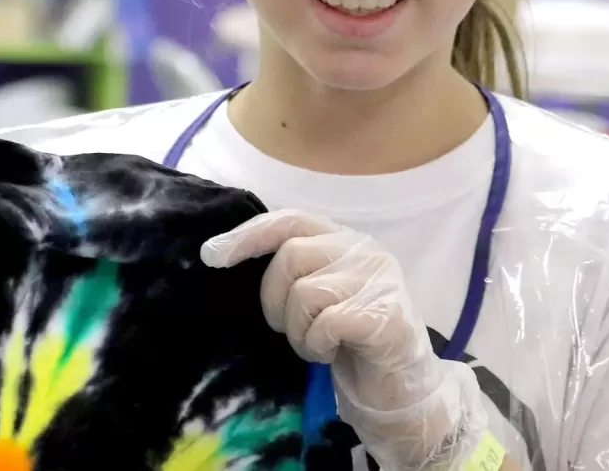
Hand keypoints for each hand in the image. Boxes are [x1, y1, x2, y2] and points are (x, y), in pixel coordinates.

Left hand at [203, 209, 489, 470]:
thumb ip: (291, 270)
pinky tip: (334, 353)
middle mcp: (365, 249)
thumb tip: (220, 251)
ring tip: (318, 344)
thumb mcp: (316, 295)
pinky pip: (327, 323)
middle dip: (276, 301)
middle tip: (294, 330)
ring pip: (306, 292)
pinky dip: (319, 345)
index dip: (248, 235)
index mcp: (343, 239)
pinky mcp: (387, 313)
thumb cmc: (348, 341)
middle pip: (291, 256)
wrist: (396, 387)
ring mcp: (380, 279)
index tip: (211, 255)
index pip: (289, 221)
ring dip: (300, 331)